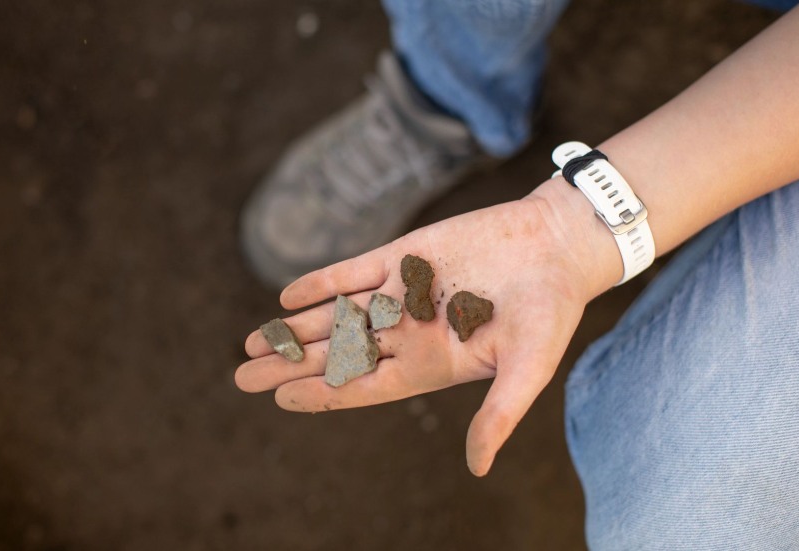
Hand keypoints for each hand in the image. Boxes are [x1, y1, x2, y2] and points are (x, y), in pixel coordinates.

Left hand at [235, 178, 620, 475]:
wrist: (556, 246)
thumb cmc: (548, 312)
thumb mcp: (526, 369)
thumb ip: (499, 414)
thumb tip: (478, 467)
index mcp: (429, 365)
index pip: (362, 386)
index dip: (320, 393)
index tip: (280, 399)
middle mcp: (407, 333)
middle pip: (336, 354)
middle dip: (289, 364)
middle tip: (242, 377)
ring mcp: (401, 294)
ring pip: (335, 315)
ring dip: (294, 327)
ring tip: (250, 341)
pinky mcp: (403, 256)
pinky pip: (351, 273)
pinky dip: (320, 284)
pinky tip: (286, 297)